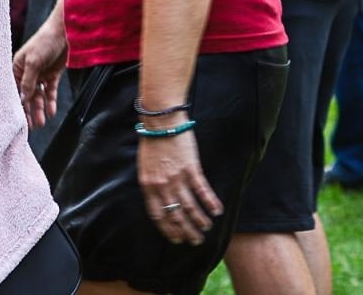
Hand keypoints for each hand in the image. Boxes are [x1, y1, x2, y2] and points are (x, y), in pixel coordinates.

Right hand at [12, 14, 67, 127]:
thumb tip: (22, 100)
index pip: (14, 90)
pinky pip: (50, 91)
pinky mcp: (52, 75)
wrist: (65, 31)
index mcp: (17, 68)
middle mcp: (27, 73)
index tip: (18, 120)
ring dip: (40, 109)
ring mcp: (40, 74)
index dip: (16, 104)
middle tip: (32, 126)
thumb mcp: (33, 61)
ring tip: (42, 123)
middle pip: (26, 96)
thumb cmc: (45, 41)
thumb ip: (28, 81)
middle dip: (29, 111)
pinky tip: (52, 112)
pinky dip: (50, 101)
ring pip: (38, 96)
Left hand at [138, 130, 222, 245]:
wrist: (161, 121)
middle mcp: (162, 186)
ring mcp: (177, 178)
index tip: (176, 239)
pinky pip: (202, 190)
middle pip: (175, 215)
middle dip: (186, 231)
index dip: (168, 230)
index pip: (158, 216)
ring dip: (200, 220)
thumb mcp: (145, 167)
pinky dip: (210, 202)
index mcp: (149, 186)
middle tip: (195, 240)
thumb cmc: (152, 142)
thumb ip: (152, 184)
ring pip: (190, 206)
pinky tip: (217, 210)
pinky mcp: (191, 168)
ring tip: (206, 228)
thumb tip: (160, 199)